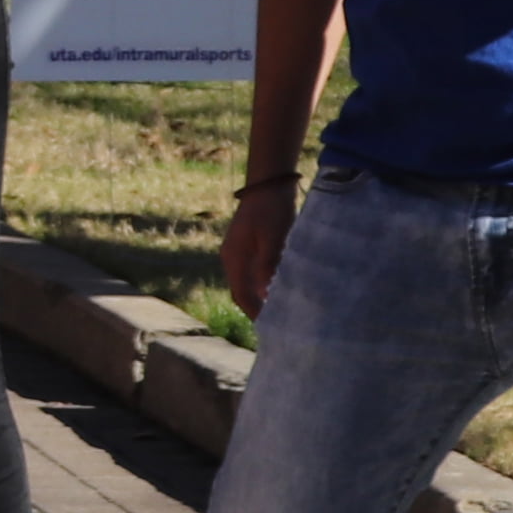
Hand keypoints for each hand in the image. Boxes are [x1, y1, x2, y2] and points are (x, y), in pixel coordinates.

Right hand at [221, 178, 295, 314]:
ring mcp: (238, 252)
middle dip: (256, 310)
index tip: (271, 328)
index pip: (241, 295)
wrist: (268, 184)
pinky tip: (278, 289)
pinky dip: (262, 286)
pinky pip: (251, 274)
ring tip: (280, 310)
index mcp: (233, 258)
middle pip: (241, 292)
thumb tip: (266, 294)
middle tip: (277, 325)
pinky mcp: (248, 247)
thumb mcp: (273, 239)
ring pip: (246, 284)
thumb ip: (268, 265)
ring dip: (259, 298)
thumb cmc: (272, 210)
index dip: (254, 313)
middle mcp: (232, 258)